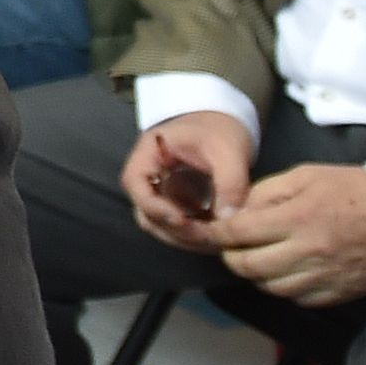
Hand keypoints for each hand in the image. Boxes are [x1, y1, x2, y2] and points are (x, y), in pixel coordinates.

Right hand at [123, 110, 254, 251]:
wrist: (225, 124)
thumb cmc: (220, 130)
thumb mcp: (228, 150)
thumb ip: (230, 182)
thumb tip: (229, 218)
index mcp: (149, 154)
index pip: (135, 183)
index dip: (153, 206)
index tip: (183, 219)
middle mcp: (149, 177)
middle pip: (146, 212)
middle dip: (174, 230)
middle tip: (208, 237)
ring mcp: (162, 193)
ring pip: (160, 225)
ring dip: (184, 238)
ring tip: (216, 239)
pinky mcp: (178, 205)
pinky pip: (178, 227)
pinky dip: (195, 237)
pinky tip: (219, 236)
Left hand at [212, 164, 365, 305]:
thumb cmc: (357, 189)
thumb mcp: (306, 176)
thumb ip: (266, 192)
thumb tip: (236, 211)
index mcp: (296, 218)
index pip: (238, 233)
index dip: (214, 235)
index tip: (205, 233)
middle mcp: (307, 252)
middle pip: (249, 267)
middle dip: (231, 258)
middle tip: (231, 248)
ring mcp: (325, 276)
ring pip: (272, 288)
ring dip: (257, 275)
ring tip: (259, 259)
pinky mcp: (341, 292)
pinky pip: (300, 299)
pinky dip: (286, 289)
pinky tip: (287, 273)